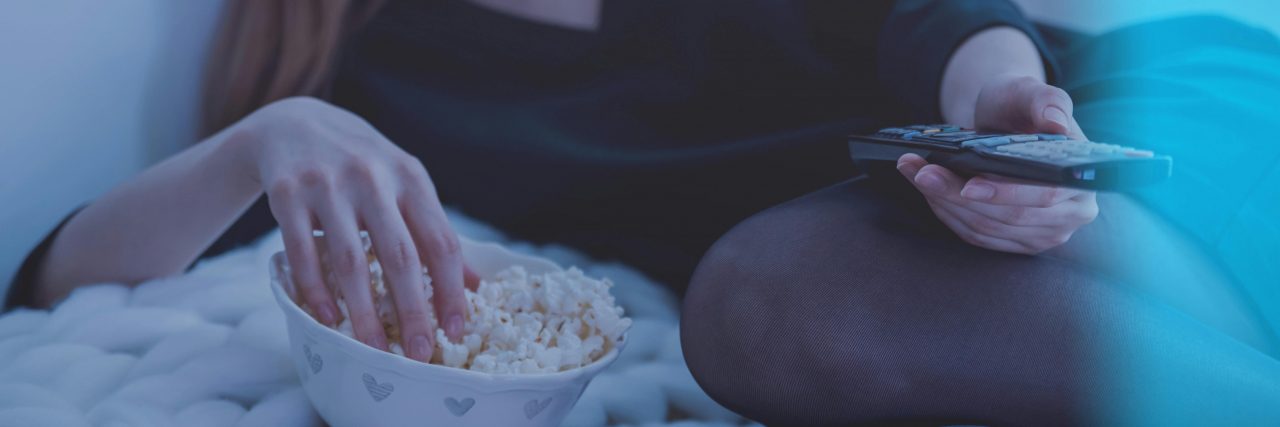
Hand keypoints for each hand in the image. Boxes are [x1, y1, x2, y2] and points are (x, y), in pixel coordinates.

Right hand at [236, 97, 469, 361]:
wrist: (293, 123)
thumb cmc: (361, 164)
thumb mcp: (403, 183)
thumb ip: (434, 229)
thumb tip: (474, 284)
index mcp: (411, 178)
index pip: (441, 242)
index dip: (452, 290)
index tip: (456, 330)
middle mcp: (373, 178)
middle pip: (401, 257)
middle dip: (413, 311)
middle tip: (417, 354)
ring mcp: (328, 185)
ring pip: (351, 261)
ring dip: (363, 312)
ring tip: (373, 349)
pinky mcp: (287, 193)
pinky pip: (303, 252)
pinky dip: (315, 290)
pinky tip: (326, 320)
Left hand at [900, 75, 1097, 253]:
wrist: (1006, 123)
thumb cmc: (1020, 107)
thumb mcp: (1029, 92)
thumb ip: (1046, 101)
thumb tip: (1056, 122)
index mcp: (1082, 179)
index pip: (1044, 195)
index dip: (1004, 193)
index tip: (967, 185)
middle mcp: (1071, 213)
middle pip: (1007, 216)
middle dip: (957, 194)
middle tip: (922, 172)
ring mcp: (1043, 233)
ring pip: (985, 228)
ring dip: (943, 202)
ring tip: (916, 173)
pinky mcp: (1015, 241)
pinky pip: (975, 234)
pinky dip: (946, 212)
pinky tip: (926, 188)